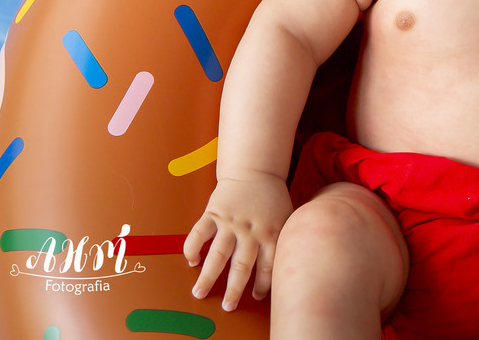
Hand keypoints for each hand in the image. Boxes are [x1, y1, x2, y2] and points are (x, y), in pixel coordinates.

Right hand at [183, 173, 292, 310]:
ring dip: (208, 276)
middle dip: (234, 289)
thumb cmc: (273, 199)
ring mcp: (230, 222)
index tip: (257, 298)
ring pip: (218, 254)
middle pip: (241, 266)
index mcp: (271, 233)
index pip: (268, 266)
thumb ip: (284, 241)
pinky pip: (199, 233)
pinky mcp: (213, 213)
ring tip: (199, 294)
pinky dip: (192, 248)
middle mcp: (250, 231)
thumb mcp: (287, 218)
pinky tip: (191, 261)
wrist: (255, 171)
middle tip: (227, 307)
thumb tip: (286, 268)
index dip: (263, 284)